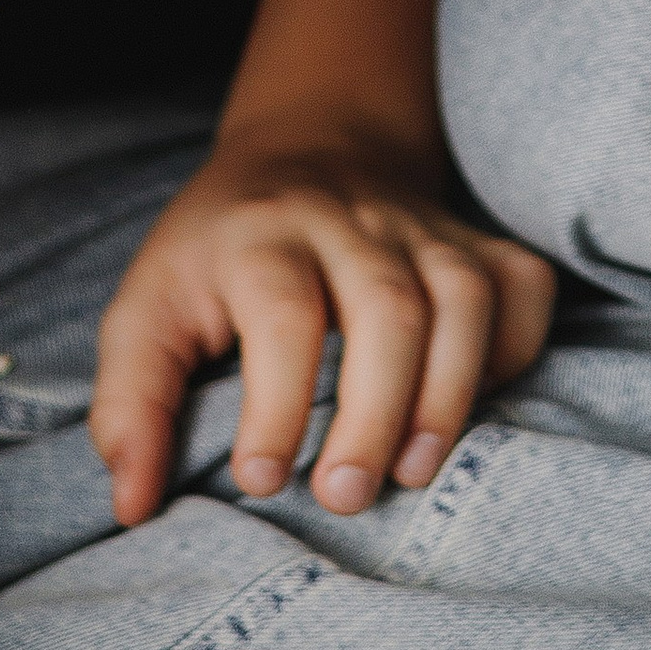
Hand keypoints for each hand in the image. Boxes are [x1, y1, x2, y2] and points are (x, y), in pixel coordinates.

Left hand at [89, 121, 554, 525]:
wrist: (309, 145)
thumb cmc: (218, 253)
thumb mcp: (147, 308)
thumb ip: (130, 404)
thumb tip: (134, 504)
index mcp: (261, 233)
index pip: (285, 313)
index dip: (276, 405)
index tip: (260, 479)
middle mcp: (350, 219)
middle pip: (387, 308)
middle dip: (374, 413)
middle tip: (344, 494)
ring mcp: (423, 225)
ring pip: (464, 296)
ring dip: (448, 393)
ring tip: (412, 470)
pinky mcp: (475, 237)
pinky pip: (520, 286)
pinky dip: (513, 348)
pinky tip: (471, 403)